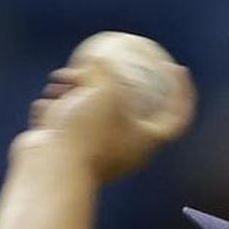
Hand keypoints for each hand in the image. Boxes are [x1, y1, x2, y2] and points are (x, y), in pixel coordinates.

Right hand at [15, 32, 196, 184]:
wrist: (51, 168)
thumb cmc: (85, 133)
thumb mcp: (103, 89)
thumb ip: (106, 70)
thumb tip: (98, 60)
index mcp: (145, 141)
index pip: (176, 116)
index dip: (182, 91)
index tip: (176, 67)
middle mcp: (127, 150)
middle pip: (125, 106)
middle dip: (105, 80)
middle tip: (90, 67)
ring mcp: (99, 153)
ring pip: (91, 109)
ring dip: (74, 90)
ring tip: (60, 83)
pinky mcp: (74, 153)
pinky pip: (70, 123)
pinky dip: (60, 109)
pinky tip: (46, 103)